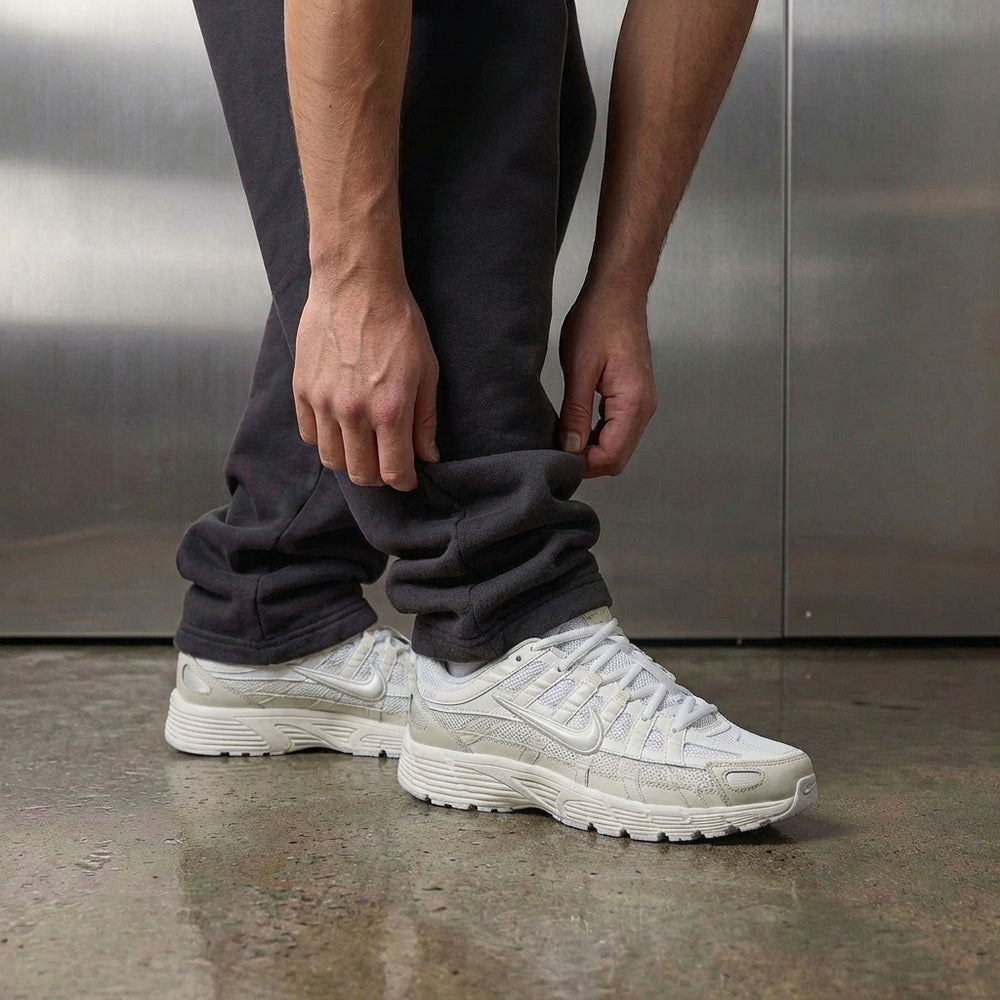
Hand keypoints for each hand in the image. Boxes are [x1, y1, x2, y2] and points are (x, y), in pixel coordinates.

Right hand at [293, 269, 438, 490]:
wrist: (356, 285)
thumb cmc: (398, 323)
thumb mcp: (426, 371)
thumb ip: (426, 419)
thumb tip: (428, 456)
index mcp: (390, 410)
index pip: (393, 472)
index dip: (403, 481)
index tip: (407, 477)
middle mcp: (353, 412)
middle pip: (360, 474)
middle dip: (377, 476)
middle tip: (386, 463)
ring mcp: (323, 402)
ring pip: (332, 459)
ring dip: (350, 461)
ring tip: (362, 447)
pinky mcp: (302, 389)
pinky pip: (309, 434)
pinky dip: (325, 439)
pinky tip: (340, 426)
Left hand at [558, 285, 657, 477]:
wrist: (618, 293)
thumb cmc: (599, 320)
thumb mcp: (579, 368)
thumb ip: (576, 412)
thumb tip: (570, 448)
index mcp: (633, 402)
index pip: (611, 456)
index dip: (583, 464)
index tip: (556, 459)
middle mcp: (644, 407)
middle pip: (617, 458)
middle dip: (587, 462)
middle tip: (555, 453)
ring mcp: (642, 403)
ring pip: (618, 447)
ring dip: (592, 450)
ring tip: (562, 441)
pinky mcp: (634, 398)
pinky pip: (618, 431)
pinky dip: (597, 437)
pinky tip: (575, 429)